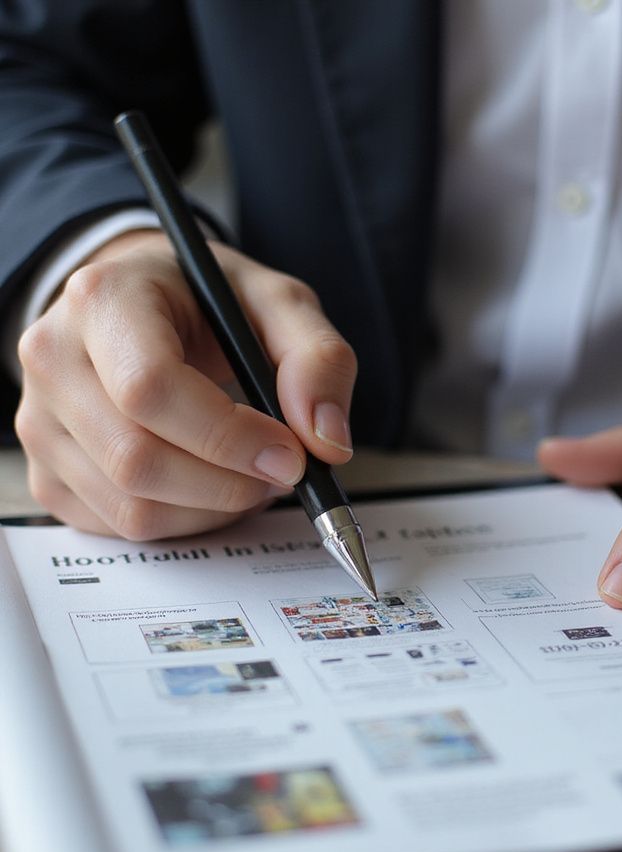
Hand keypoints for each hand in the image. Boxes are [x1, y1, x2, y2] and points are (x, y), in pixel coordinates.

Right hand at [15, 230, 356, 538]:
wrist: (149, 305)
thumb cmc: (209, 304)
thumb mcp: (280, 304)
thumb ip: (318, 360)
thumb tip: (327, 441)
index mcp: (103, 300)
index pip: (151, 389)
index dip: (229, 438)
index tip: (291, 454)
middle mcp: (54, 359)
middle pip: (138, 460)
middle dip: (231, 484)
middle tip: (283, 471)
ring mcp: (41, 421)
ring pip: (133, 508)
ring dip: (215, 509)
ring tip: (252, 474)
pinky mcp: (48, 472)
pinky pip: (121, 528)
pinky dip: (186, 522)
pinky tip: (212, 486)